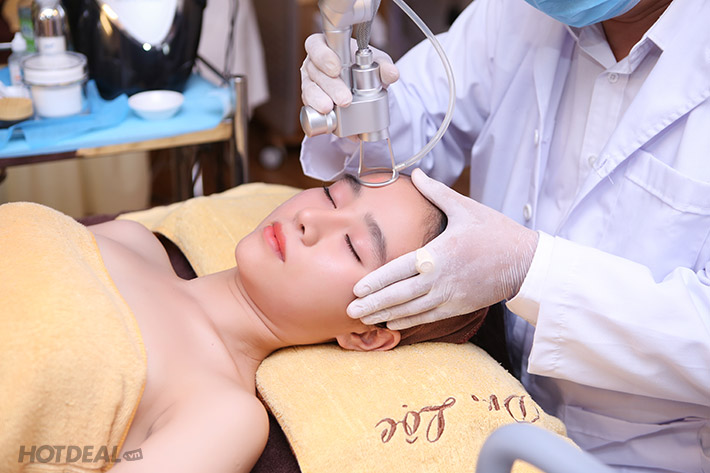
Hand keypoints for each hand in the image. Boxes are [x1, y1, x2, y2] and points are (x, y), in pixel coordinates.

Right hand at [300, 33, 399, 113]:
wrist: (361, 88)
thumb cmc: (362, 66)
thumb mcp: (375, 62)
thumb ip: (384, 65)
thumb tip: (392, 74)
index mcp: (325, 47)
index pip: (315, 45)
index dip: (323, 56)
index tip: (336, 68)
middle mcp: (313, 65)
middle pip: (315, 72)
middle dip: (330, 87)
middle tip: (345, 99)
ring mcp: (310, 84)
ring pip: (309, 91)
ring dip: (320, 101)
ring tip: (330, 109)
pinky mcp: (311, 104)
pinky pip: (311, 111)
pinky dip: (322, 118)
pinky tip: (331, 124)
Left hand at [347, 168, 539, 329]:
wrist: (526, 262)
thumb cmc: (495, 232)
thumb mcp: (466, 208)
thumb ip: (436, 192)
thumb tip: (416, 173)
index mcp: (439, 253)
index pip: (400, 270)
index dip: (377, 281)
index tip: (356, 288)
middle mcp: (441, 279)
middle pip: (400, 295)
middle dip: (373, 304)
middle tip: (349, 310)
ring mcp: (450, 296)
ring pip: (411, 310)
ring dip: (386, 315)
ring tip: (363, 319)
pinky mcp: (459, 306)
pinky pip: (428, 317)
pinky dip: (408, 321)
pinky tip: (391, 322)